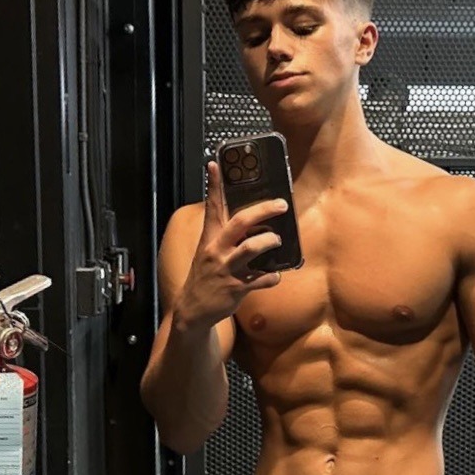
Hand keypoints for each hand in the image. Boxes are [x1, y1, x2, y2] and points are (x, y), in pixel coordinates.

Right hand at [175, 162, 286, 328]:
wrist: (194, 309)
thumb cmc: (206, 277)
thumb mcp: (207, 252)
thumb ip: (224, 237)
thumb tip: (250, 222)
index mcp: (210, 239)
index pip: (212, 207)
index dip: (214, 185)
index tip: (215, 164)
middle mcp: (217, 251)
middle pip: (240, 222)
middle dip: (263, 210)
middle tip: (280, 205)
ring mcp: (227, 269)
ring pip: (252, 247)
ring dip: (270, 242)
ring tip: (278, 242)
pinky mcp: (237, 288)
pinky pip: (262, 279)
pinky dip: (273, 277)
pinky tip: (275, 276)